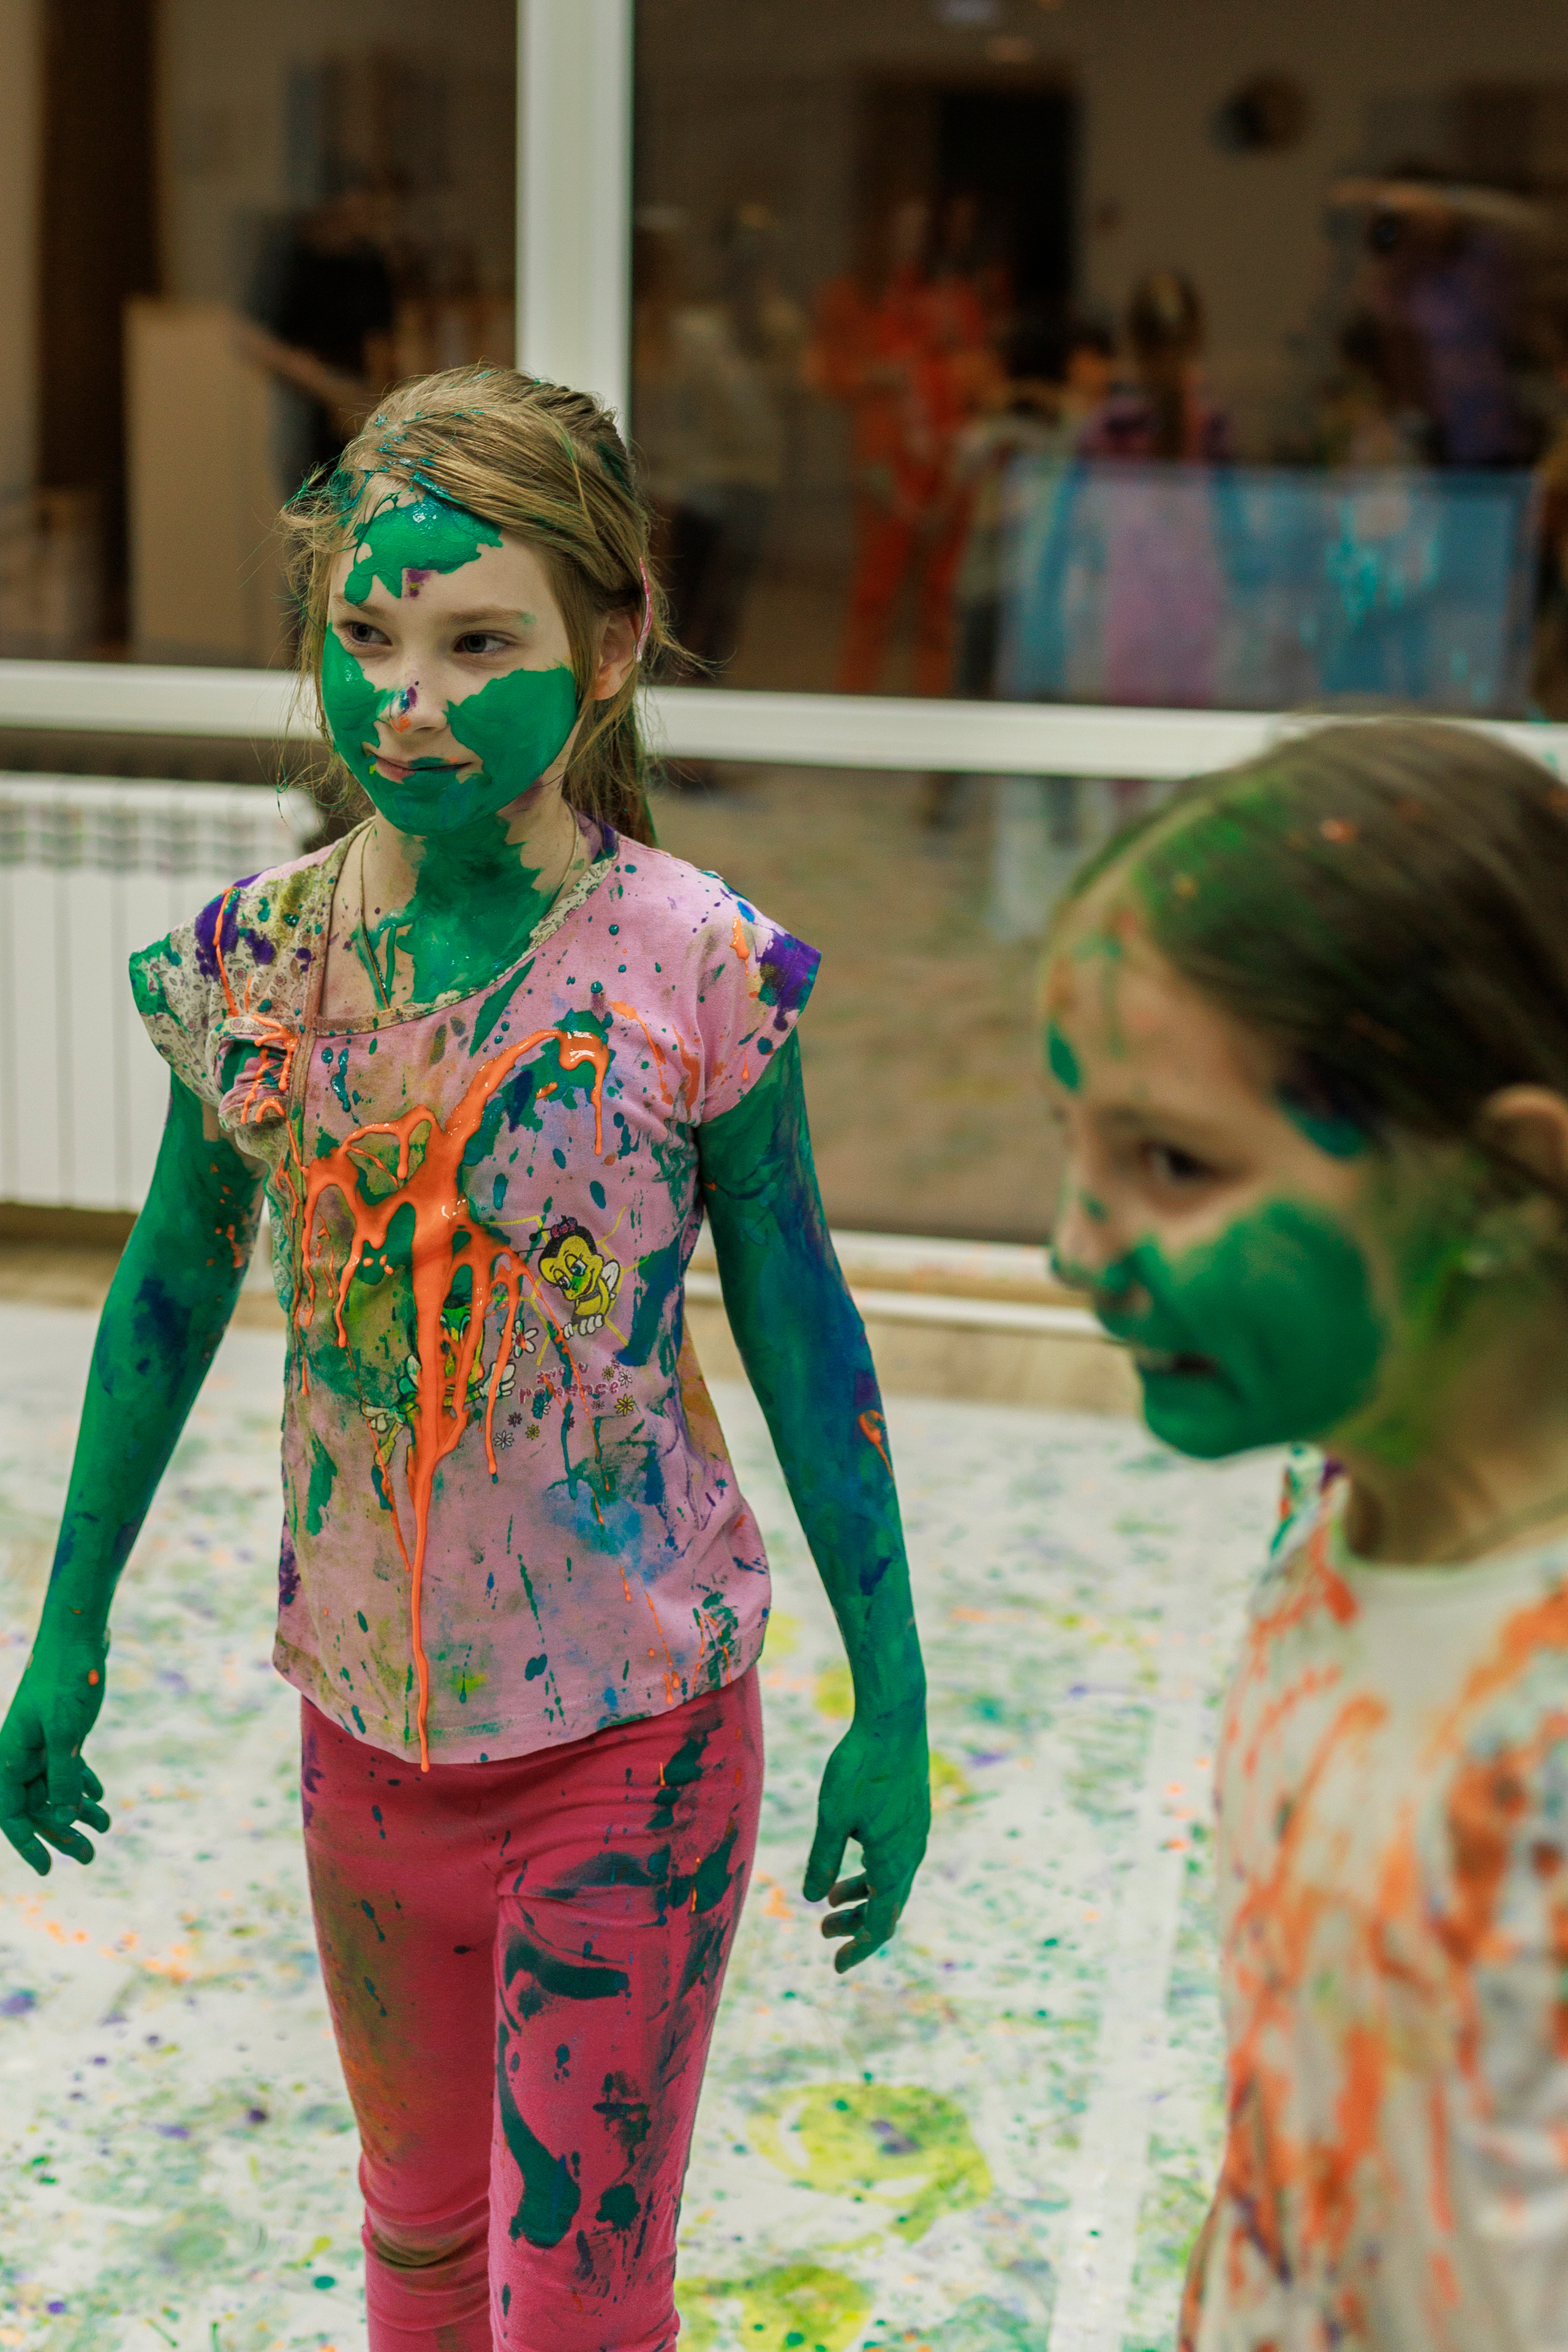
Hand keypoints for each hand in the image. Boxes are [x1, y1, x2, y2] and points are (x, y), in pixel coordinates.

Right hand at [0, 1634, 110, 1874]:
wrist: (77, 1637)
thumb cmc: (66, 1679)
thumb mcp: (67, 1731)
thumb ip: (63, 1774)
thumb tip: (65, 1818)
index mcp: (10, 1756)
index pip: (10, 1813)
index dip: (27, 1844)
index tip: (47, 1869)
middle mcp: (21, 1754)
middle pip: (36, 1806)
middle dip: (61, 1833)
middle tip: (90, 1858)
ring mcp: (41, 1743)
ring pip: (55, 1788)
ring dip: (78, 1810)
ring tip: (106, 1828)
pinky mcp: (61, 1732)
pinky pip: (67, 1768)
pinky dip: (82, 1784)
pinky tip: (100, 1797)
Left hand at [803, 1710, 928, 1972]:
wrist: (895, 1718)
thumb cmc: (860, 1766)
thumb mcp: (832, 1816)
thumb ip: (823, 1859)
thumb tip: (809, 1897)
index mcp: (894, 1861)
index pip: (882, 1922)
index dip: (860, 1947)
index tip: (837, 1965)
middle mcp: (911, 1852)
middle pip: (887, 1905)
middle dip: (856, 1925)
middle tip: (823, 1933)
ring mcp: (914, 1832)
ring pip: (889, 1879)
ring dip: (861, 1896)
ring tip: (828, 1902)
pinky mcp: (911, 1813)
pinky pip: (892, 1856)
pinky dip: (870, 1870)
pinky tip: (847, 1860)